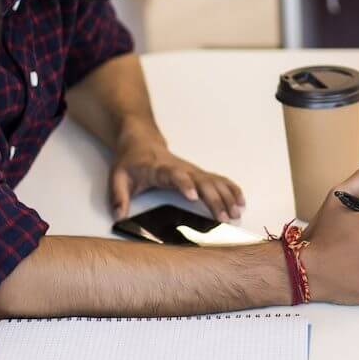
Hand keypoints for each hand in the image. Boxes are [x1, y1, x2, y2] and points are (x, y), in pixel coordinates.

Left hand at [109, 141, 243, 222]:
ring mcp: (192, 170)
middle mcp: (181, 168)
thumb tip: (120, 215)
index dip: (185, 184)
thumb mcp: (118, 177)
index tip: (194, 196)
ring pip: (214, 181)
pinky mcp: (198, 173)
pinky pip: (219, 179)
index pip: (175, 175)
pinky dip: (231, 189)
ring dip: (227, 196)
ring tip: (236, 213)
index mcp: (161, 169)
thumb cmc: (131, 161)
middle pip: (202, 181)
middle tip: (223, 217)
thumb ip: (118, 196)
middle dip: (215, 199)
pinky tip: (240, 201)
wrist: (141, 142)